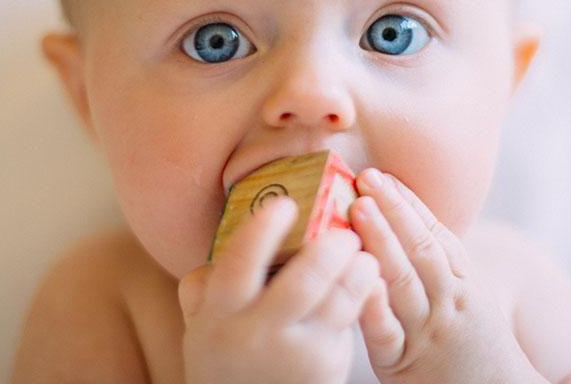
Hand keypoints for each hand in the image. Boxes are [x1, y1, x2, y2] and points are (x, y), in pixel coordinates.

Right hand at [178, 196, 380, 383]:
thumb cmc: (226, 357)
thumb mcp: (202, 324)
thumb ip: (205, 286)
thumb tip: (222, 240)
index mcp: (220, 314)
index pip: (239, 264)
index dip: (264, 231)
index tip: (285, 204)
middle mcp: (258, 334)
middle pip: (303, 283)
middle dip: (329, 250)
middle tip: (343, 230)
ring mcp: (297, 353)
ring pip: (338, 302)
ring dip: (358, 270)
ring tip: (364, 252)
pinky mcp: (327, 365)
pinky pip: (350, 320)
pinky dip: (364, 293)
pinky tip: (369, 276)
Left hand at [350, 169, 545, 382]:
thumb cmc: (473, 345)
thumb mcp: (468, 299)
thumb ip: (439, 265)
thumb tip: (405, 219)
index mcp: (463, 283)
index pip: (436, 235)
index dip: (409, 203)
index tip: (385, 175)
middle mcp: (448, 302)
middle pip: (421, 249)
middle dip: (393, 210)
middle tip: (367, 177)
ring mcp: (426, 332)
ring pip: (404, 281)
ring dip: (381, 240)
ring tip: (359, 208)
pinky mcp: (403, 364)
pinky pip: (387, 332)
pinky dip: (375, 305)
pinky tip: (361, 278)